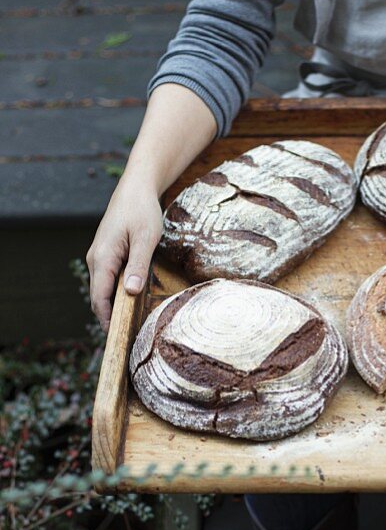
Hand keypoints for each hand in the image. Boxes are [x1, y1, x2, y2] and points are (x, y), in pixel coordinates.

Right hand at [86, 179, 162, 330]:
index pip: (99, 298)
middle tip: (131, 339)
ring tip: (134, 326)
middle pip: (100, 298)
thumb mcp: (146, 238)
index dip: (107, 320)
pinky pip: (110, 280)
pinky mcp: (107, 255)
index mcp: (102, 258)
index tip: (119, 340)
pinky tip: (134, 302)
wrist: (136, 189)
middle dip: (112, 318)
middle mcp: (96, 260)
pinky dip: (118, 293)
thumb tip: (131, 292)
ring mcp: (100, 257)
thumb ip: (138, 265)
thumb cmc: (142, 211)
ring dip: (116, 306)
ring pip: (105, 290)